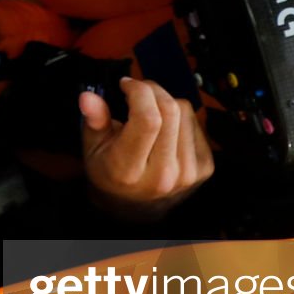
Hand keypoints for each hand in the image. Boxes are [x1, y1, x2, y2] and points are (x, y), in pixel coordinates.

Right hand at [79, 76, 215, 220]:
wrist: (135, 208)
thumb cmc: (110, 172)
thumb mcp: (93, 149)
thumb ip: (94, 122)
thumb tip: (88, 97)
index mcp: (129, 170)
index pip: (147, 119)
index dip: (139, 92)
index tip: (126, 85)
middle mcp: (162, 175)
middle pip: (170, 110)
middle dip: (152, 90)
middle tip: (138, 91)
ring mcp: (188, 173)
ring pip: (185, 111)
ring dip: (166, 103)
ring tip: (150, 114)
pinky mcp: (204, 168)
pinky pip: (196, 123)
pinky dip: (180, 118)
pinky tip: (166, 130)